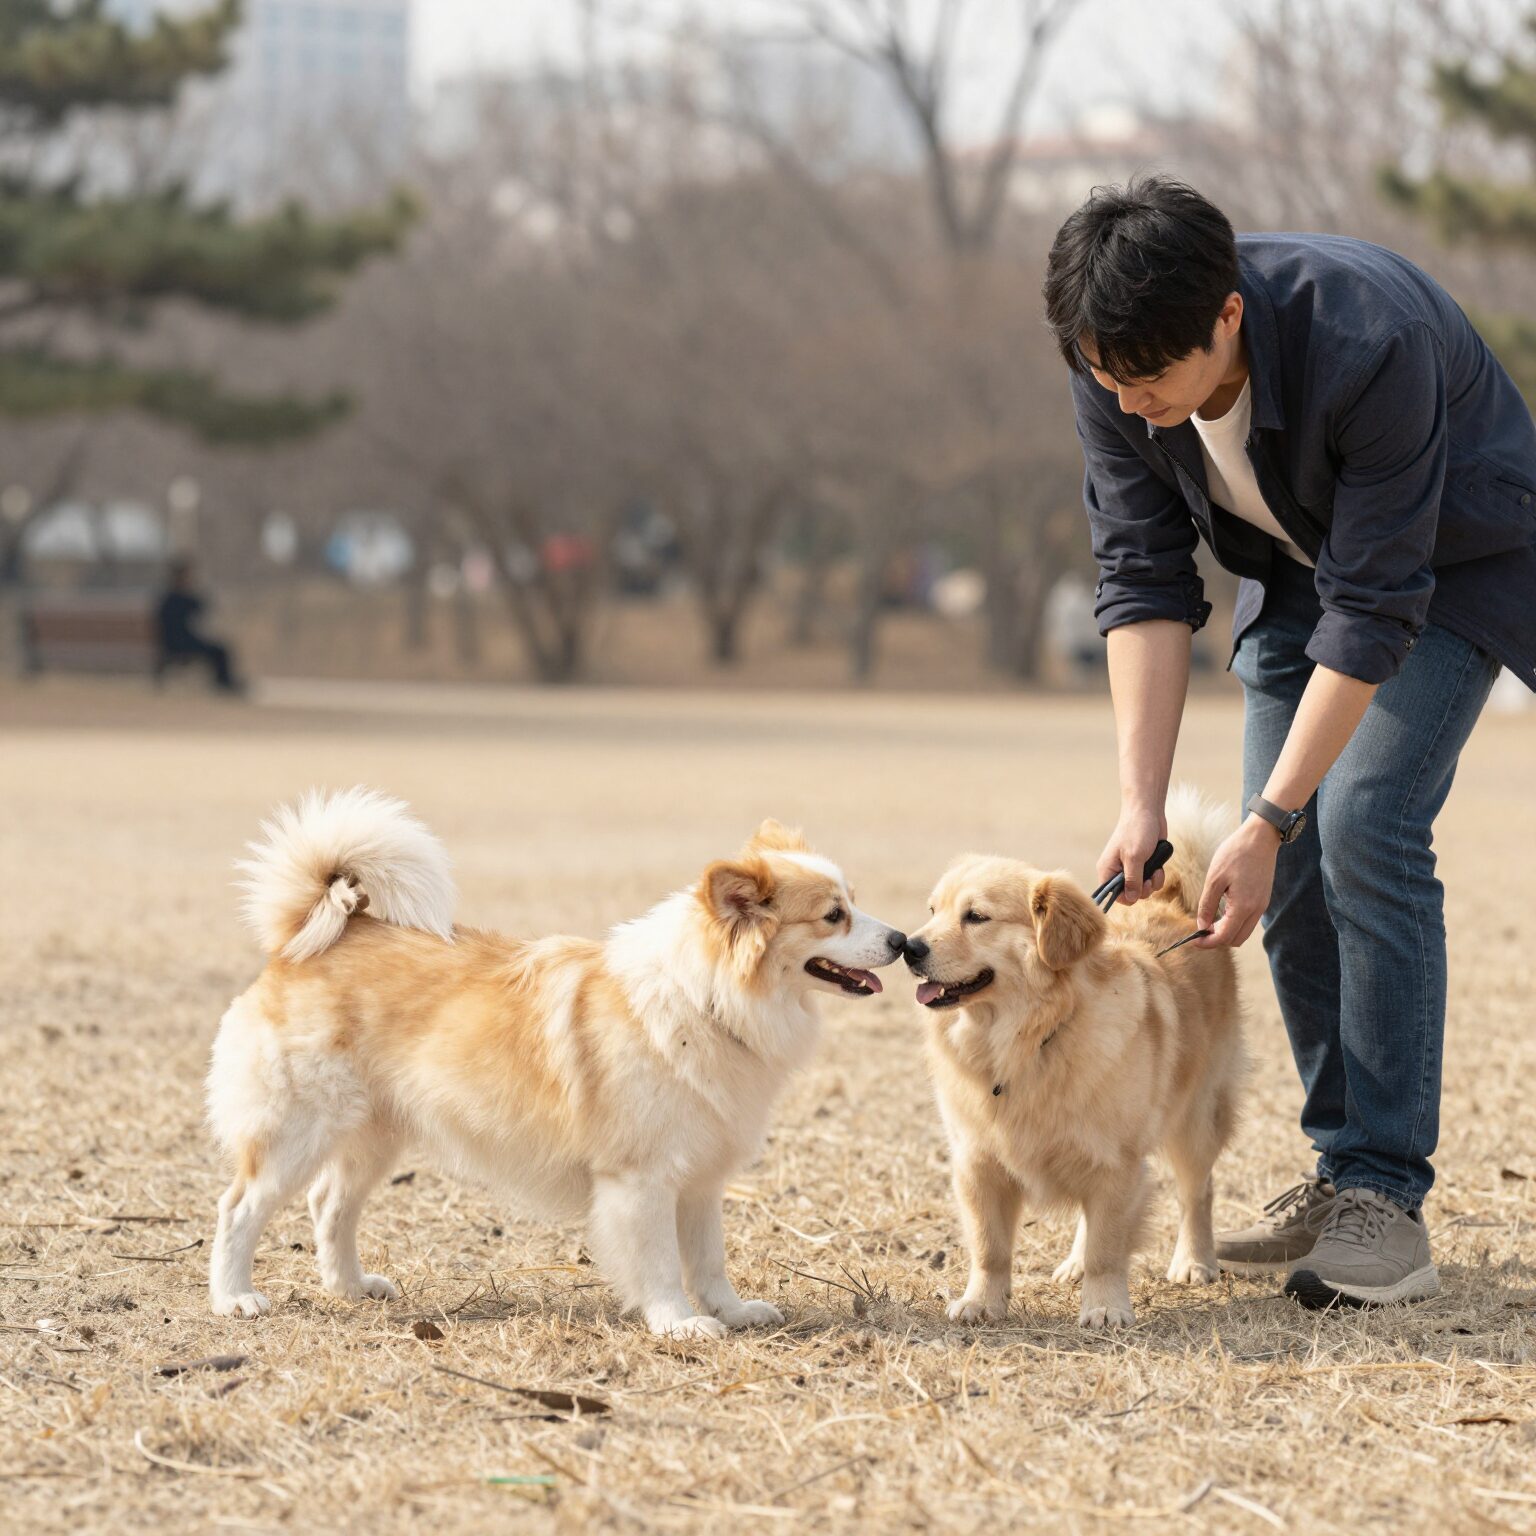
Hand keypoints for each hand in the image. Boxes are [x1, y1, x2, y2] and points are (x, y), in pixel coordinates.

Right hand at [1096, 803, 1166, 907]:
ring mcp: (1131, 868)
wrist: (1148, 812)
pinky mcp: (1144, 864)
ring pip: (1142, 888)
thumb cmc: (1136, 831)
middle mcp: (1117, 871)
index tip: (1138, 890)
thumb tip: (1132, 898)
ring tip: (1156, 870)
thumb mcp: (1135, 858)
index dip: (1126, 897)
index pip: (1112, 894)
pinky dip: (1157, 876)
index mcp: (1108, 869)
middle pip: (1129, 894)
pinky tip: (1159, 866)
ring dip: (1152, 883)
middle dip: (1143, 890)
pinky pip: (1150, 880)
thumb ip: (1133, 880)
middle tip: (1148, 880)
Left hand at [1194, 817, 1279, 947]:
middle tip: (1199, 931)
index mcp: (1244, 906)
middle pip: (1236, 939)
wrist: (1261, 837)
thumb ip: (1207, 905)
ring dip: (1226, 932)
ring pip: (1243, 932)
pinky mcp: (1263, 899)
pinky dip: (1234, 922)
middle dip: (1217, 940)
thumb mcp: (1214, 878)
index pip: (1224, 937)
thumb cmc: (1236, 853)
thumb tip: (1202, 926)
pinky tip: (1221, 912)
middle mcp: (1256, 910)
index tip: (1193, 940)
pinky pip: (1248, 920)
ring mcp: (1262, 906)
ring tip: (1208, 921)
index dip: (1207, 942)